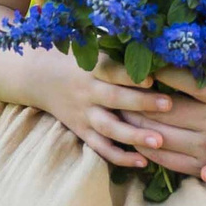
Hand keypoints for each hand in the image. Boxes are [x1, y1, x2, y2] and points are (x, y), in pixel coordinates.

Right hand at [29, 53, 183, 167]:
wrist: (36, 77)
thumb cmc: (74, 58)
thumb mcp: (90, 48)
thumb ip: (116, 49)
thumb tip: (153, 43)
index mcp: (91, 68)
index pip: (111, 71)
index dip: (130, 75)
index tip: (153, 78)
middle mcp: (87, 91)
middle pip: (114, 99)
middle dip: (141, 103)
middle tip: (168, 105)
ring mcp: (84, 114)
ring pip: (109, 127)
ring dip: (134, 135)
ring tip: (159, 142)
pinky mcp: (81, 131)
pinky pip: (100, 147)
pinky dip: (120, 156)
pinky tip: (143, 162)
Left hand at [120, 73, 205, 168]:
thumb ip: (193, 75)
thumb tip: (157, 59)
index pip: (179, 82)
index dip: (152, 76)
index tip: (135, 69)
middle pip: (160, 113)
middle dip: (133, 103)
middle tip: (117, 93)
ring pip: (157, 137)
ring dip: (134, 126)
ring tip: (121, 113)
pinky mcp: (201, 168)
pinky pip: (163, 159)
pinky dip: (145, 147)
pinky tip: (136, 136)